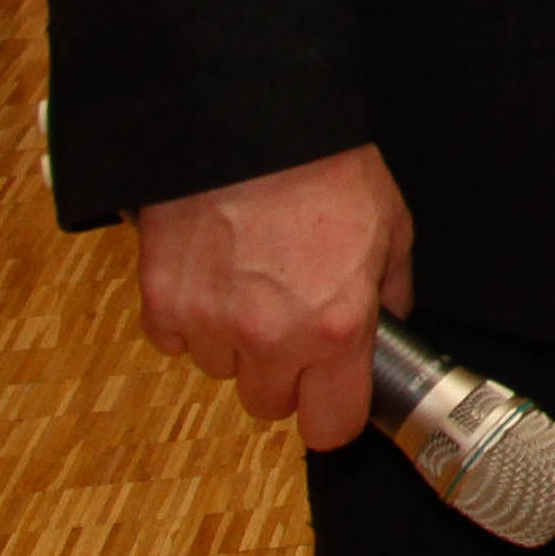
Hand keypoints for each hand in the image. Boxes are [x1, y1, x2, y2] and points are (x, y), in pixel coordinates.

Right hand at [132, 143, 415, 450]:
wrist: (250, 128)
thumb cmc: (324, 169)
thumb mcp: (392, 226)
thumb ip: (392, 289)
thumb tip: (391, 322)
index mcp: (337, 328)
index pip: (331, 427)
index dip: (333, 413)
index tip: (332, 397)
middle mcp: (271, 339)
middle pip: (268, 404)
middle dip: (281, 372)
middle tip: (291, 321)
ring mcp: (211, 325)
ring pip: (221, 370)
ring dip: (234, 341)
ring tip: (251, 279)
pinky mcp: (162, 305)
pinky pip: (177, 339)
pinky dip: (190, 316)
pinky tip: (213, 272)